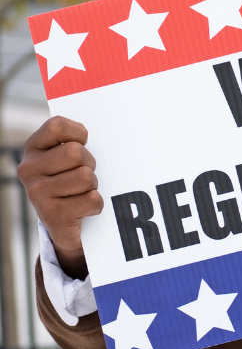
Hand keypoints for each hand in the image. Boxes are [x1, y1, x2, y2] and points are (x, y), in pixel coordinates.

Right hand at [18, 116, 102, 279]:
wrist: (62, 224)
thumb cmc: (70, 179)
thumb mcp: (64, 155)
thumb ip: (73, 139)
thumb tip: (106, 125)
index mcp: (33, 148)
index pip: (57, 126)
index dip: (78, 134)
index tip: (81, 144)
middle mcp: (29, 169)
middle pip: (75, 152)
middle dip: (89, 163)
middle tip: (83, 174)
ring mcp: (37, 193)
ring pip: (85, 176)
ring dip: (92, 185)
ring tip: (82, 192)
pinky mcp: (52, 215)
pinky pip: (92, 199)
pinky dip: (95, 205)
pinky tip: (83, 209)